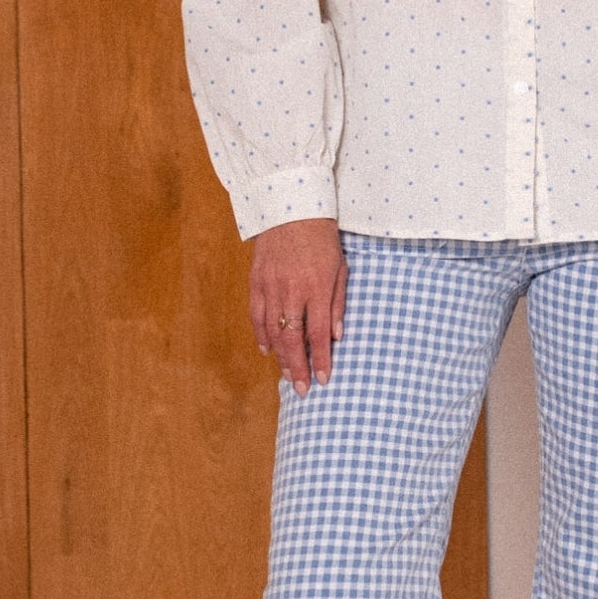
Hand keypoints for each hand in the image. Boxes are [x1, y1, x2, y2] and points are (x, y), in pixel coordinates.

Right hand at [250, 218, 346, 395]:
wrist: (291, 208)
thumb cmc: (322, 238)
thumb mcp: (341, 267)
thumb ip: (338, 303)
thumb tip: (337, 337)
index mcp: (317, 286)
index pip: (319, 333)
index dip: (322, 359)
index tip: (324, 379)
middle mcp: (292, 290)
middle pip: (293, 338)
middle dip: (298, 367)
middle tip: (303, 390)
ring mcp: (271, 286)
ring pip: (273, 331)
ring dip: (281, 357)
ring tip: (288, 376)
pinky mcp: (256, 281)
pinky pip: (256, 315)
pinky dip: (261, 335)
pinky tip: (267, 351)